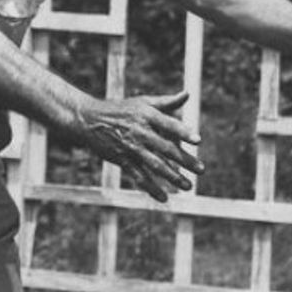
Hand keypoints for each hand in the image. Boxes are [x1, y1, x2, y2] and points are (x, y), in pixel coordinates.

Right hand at [72, 91, 201, 202]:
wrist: (90, 120)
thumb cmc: (122, 109)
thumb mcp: (143, 102)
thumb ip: (167, 102)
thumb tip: (187, 94)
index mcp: (147, 115)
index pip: (169, 124)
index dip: (184, 132)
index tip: (198, 141)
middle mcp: (140, 131)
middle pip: (166, 148)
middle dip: (184, 160)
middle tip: (201, 170)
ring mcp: (131, 147)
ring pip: (154, 165)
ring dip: (172, 177)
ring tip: (188, 186)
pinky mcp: (122, 160)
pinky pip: (138, 176)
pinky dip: (151, 188)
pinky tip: (163, 198)